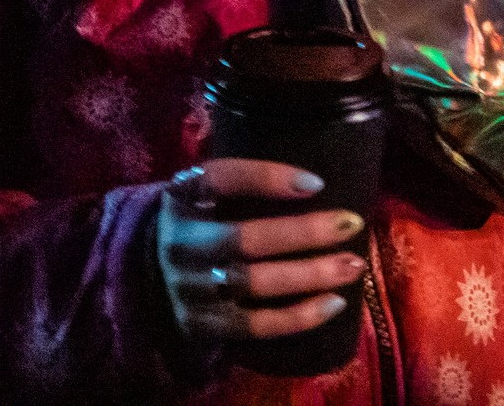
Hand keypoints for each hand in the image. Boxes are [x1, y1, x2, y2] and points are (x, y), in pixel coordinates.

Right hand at [156, 160, 365, 346]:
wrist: (149, 280)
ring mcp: (192, 289)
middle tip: (351, 224)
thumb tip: (312, 177)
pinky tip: (335, 303)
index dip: (266, 177)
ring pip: (255, 283)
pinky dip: (299, 317)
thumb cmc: (198, 226)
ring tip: (353, 265)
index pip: (220, 179)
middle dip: (304, 232)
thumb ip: (238, 180)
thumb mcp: (200, 194)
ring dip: (310, 274)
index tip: (317, 183)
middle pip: (245, 239)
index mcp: (182, 199)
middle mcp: (182, 244)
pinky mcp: (205, 325)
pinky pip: (257, 325)